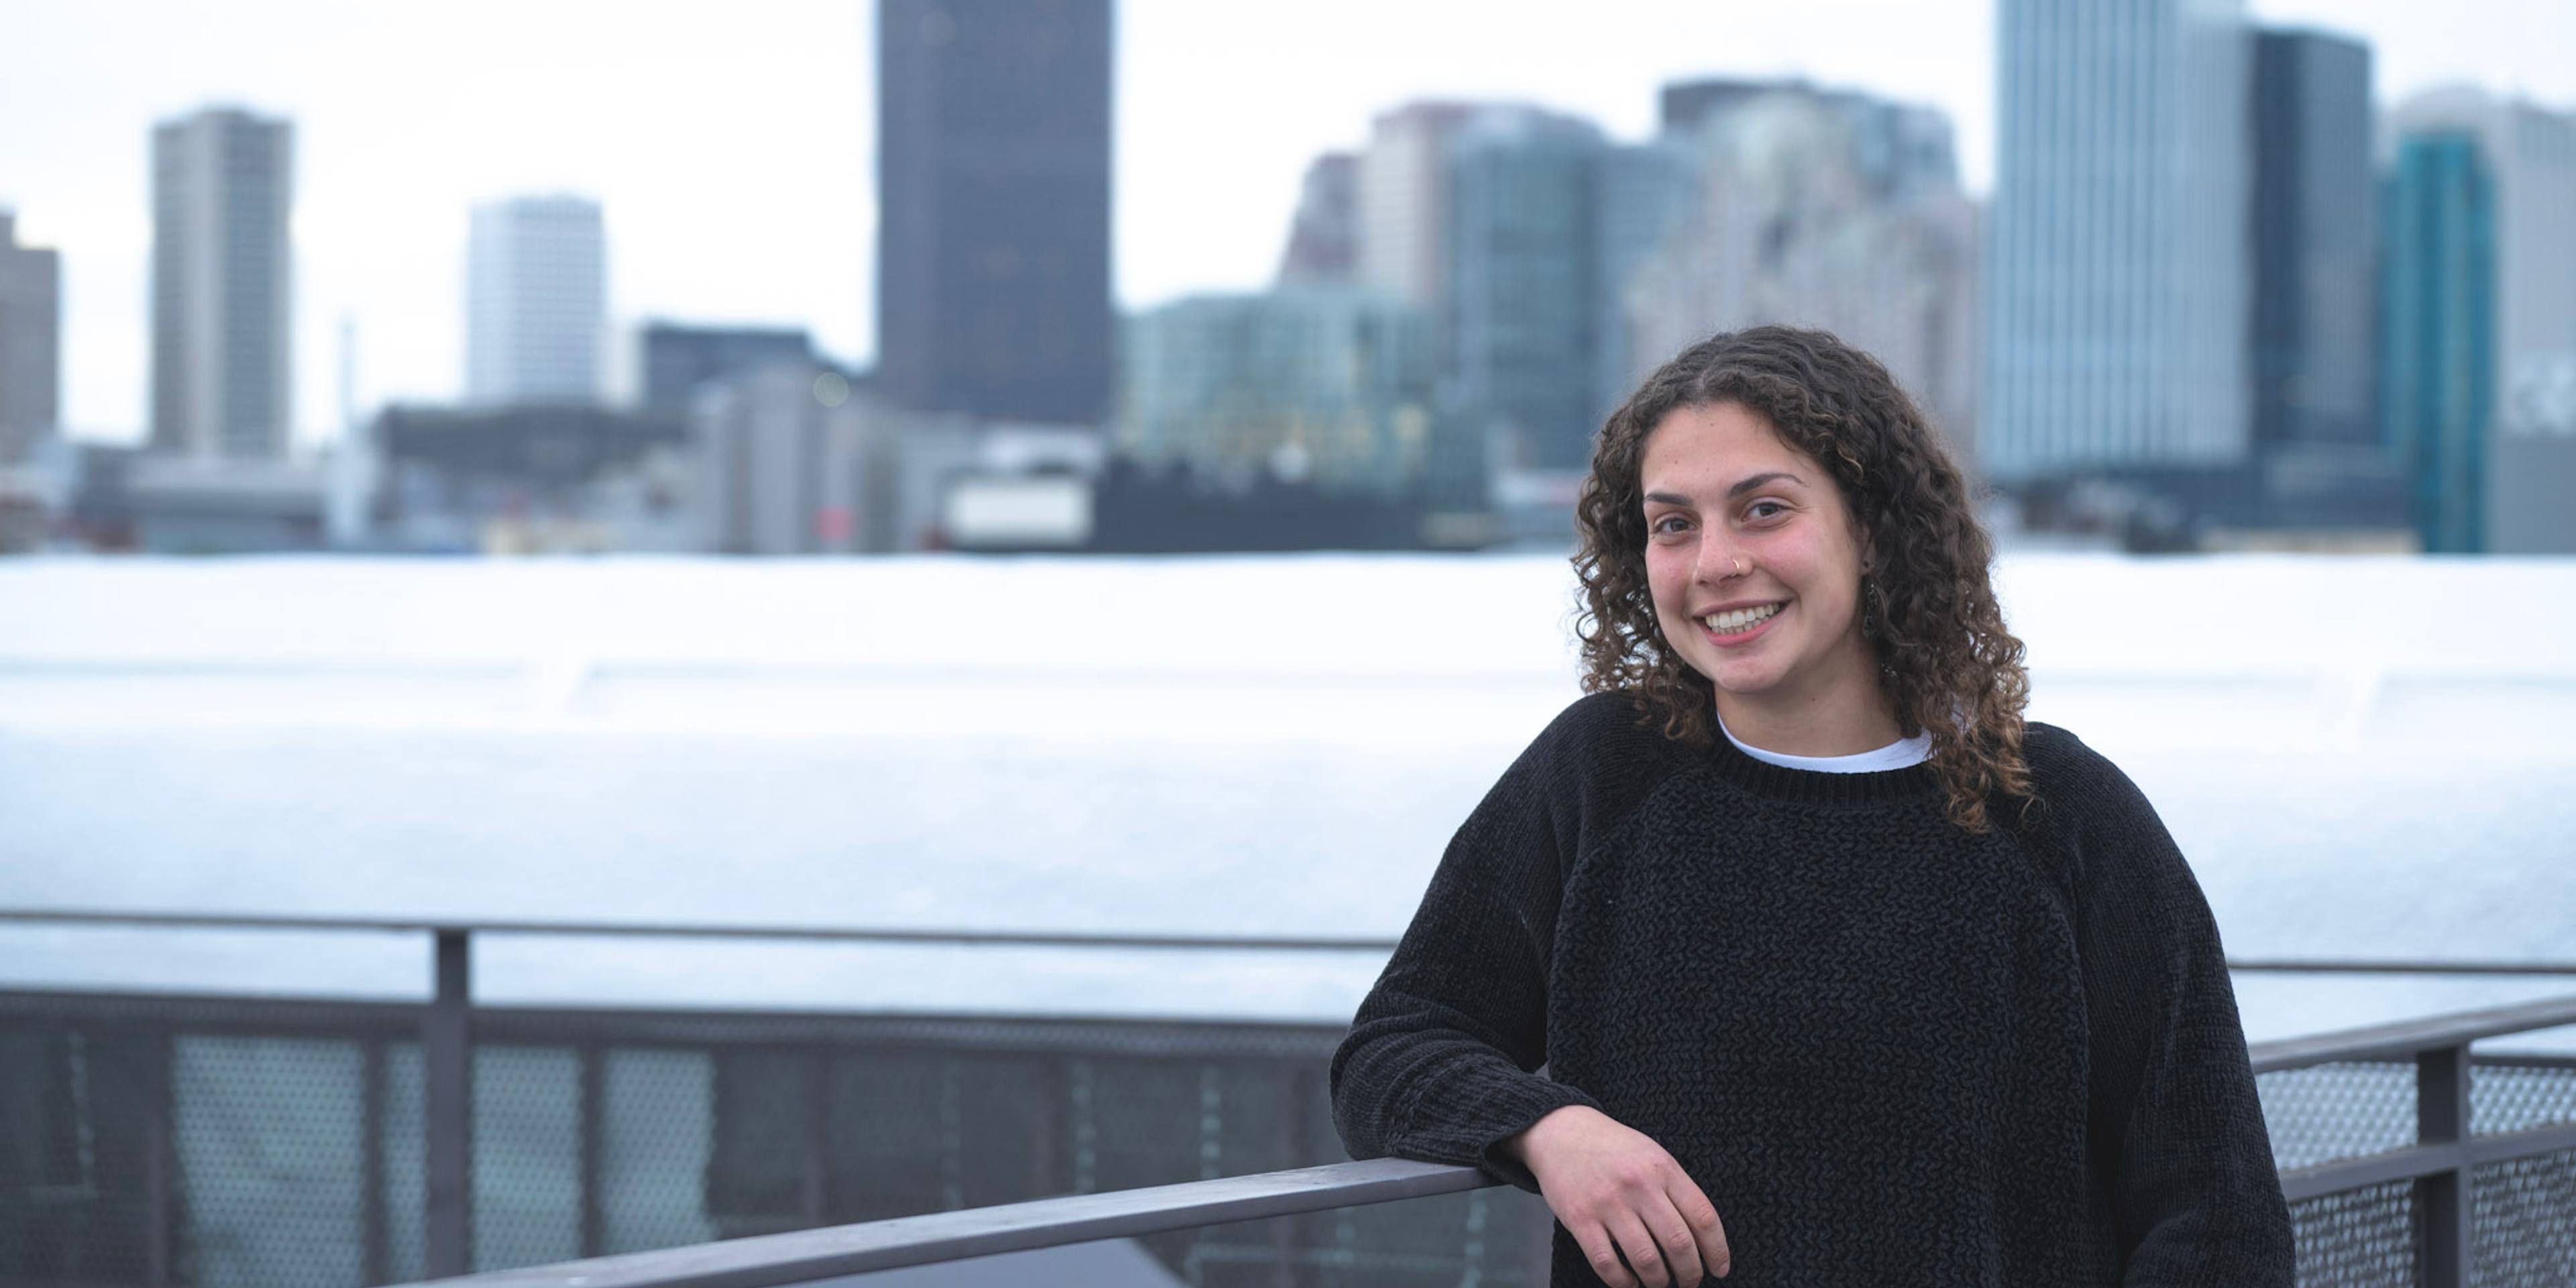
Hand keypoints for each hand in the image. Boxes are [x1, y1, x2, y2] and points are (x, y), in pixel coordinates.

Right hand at [1507, 1105, 1729, 1285]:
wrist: (1562, 1133)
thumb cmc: (1615, 1150)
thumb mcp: (1653, 1156)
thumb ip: (1677, 1190)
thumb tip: (1703, 1240)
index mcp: (1663, 1168)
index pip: (1703, 1217)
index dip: (1717, 1250)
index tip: (1719, 1269)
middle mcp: (1638, 1184)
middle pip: (1678, 1243)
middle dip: (1690, 1273)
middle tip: (1690, 1282)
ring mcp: (1608, 1202)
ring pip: (1646, 1259)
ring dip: (1658, 1281)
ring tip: (1660, 1283)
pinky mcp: (1580, 1218)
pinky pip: (1607, 1263)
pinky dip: (1623, 1282)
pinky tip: (1630, 1282)